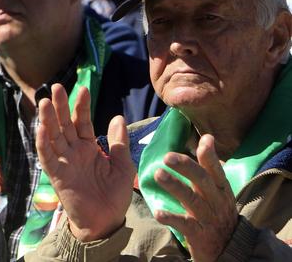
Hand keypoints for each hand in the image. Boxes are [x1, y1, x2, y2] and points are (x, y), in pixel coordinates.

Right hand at [37, 84, 134, 240]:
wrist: (106, 221)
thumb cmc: (115, 195)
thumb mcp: (123, 165)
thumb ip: (118, 143)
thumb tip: (117, 117)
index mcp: (89, 147)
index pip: (83, 122)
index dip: (81, 106)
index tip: (83, 88)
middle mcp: (74, 151)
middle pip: (64, 124)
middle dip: (60, 106)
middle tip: (57, 86)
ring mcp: (64, 162)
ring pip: (53, 136)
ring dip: (48, 119)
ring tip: (46, 101)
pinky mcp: (57, 175)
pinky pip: (47, 157)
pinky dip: (43, 143)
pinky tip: (41, 128)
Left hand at [153, 135, 237, 261]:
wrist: (230, 250)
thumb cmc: (218, 214)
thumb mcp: (218, 192)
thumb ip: (210, 168)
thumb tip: (207, 138)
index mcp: (221, 190)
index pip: (216, 170)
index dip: (210, 155)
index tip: (204, 139)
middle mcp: (216, 202)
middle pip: (203, 181)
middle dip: (186, 167)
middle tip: (167, 156)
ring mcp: (208, 218)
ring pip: (192, 200)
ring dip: (175, 186)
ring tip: (158, 174)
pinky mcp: (199, 235)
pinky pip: (185, 225)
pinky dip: (172, 218)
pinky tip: (158, 212)